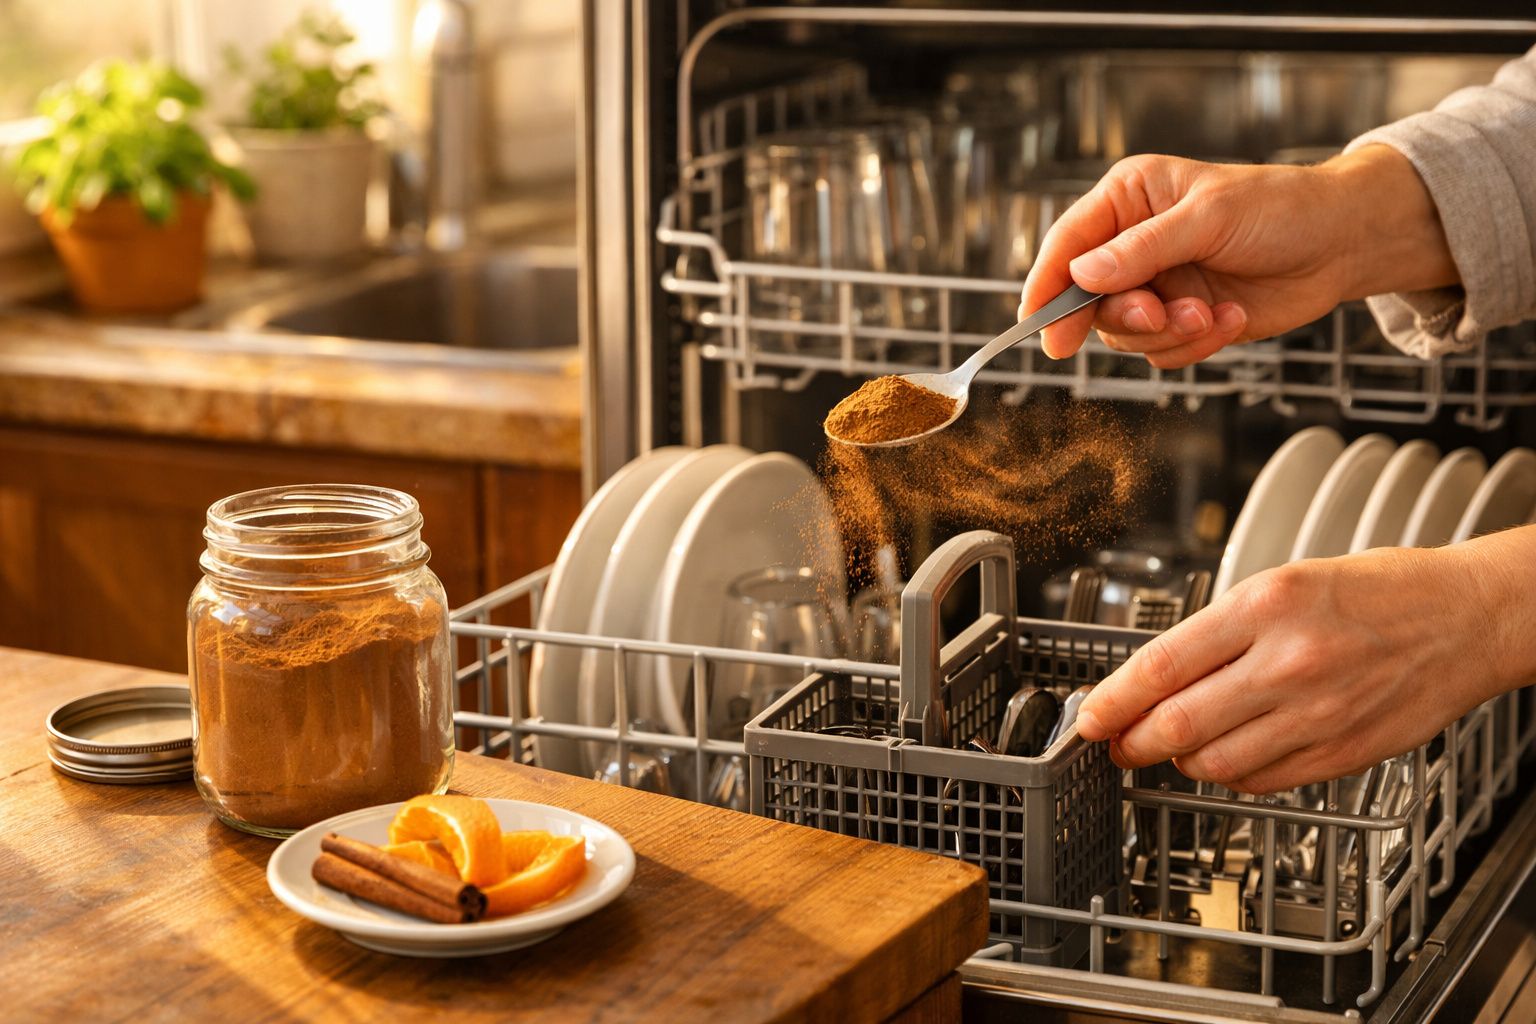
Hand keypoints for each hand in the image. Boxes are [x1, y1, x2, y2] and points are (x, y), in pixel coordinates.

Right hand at [1018, 147, 1458, 366]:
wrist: (1342, 244)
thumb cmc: (1282, 208)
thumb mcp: (1209, 218)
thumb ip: (1142, 248)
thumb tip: (1082, 273)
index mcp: (1127, 199)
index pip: (1067, 244)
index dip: (1048, 287)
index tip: (1043, 327)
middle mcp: (1132, 244)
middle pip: (1088, 300)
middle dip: (1126, 315)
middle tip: (1160, 314)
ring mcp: (1156, 285)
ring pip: (1124, 334)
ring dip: (1168, 333)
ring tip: (1211, 312)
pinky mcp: (1181, 319)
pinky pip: (1162, 352)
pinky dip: (1195, 344)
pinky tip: (1230, 318)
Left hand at [1074, 541, 1520, 793]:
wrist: (1468, 617)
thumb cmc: (1380, 590)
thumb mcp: (1285, 582)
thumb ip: (1221, 629)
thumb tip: (1159, 673)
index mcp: (1264, 605)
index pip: (1162, 664)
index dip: (1113, 700)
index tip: (1091, 716)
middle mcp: (1287, 661)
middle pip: (1178, 724)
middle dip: (1133, 742)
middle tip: (1117, 743)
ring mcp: (1316, 712)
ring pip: (1213, 763)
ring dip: (1179, 762)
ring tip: (1172, 747)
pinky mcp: (1341, 751)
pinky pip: (1261, 780)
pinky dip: (1229, 775)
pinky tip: (1226, 757)